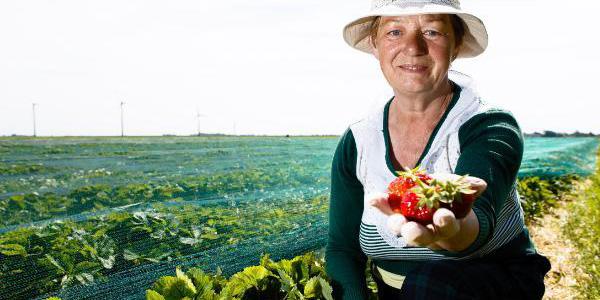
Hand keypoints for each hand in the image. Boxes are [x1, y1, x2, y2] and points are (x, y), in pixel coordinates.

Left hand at [369, 174, 486, 250]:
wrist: (435, 203)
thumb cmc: (451, 200)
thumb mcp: (462, 194)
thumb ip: (470, 189)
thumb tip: (481, 184)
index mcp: (445, 226)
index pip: (446, 226)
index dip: (445, 222)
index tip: (443, 215)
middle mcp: (425, 230)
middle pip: (419, 237)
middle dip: (415, 233)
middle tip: (410, 228)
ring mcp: (408, 223)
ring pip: (400, 228)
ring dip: (394, 222)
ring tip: (391, 215)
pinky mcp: (394, 213)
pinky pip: (386, 211)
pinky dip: (379, 204)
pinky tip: (373, 198)